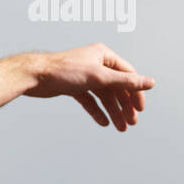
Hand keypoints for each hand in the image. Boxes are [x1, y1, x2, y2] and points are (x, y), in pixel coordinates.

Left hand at [25, 44, 154, 130]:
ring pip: (103, 95)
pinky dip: (97, 110)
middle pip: (116, 87)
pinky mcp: (72, 86)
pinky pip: (89, 100)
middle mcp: (95, 63)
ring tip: (120, 128)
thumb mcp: (99, 77)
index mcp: (104, 55)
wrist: (33, 76)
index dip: (135, 92)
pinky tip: (103, 122)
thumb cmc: (64, 71)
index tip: (139, 110)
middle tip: (131, 123)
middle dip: (124, 106)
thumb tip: (150, 83)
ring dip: (112, 111)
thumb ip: (125, 82)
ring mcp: (84, 75)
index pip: (127, 75)